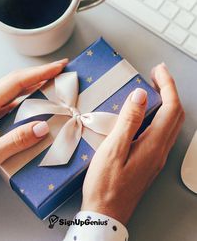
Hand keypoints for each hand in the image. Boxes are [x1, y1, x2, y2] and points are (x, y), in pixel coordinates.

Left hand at [0, 59, 67, 189]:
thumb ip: (14, 142)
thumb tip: (41, 127)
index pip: (15, 83)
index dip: (39, 73)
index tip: (58, 66)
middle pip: (13, 81)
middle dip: (38, 73)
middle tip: (59, 70)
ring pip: (9, 90)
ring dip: (31, 84)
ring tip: (50, 82)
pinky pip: (5, 102)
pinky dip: (22, 98)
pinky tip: (30, 103)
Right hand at [82, 63, 184, 224]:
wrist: (106, 213)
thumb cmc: (105, 184)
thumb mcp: (113, 149)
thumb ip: (129, 121)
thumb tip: (141, 95)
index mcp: (153, 145)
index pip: (171, 108)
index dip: (167, 85)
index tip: (158, 70)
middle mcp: (160, 150)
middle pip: (176, 114)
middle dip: (170, 90)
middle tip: (157, 75)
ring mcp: (157, 157)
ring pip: (172, 124)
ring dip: (168, 102)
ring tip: (154, 89)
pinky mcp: (150, 161)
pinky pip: (163, 132)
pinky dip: (161, 115)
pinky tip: (148, 113)